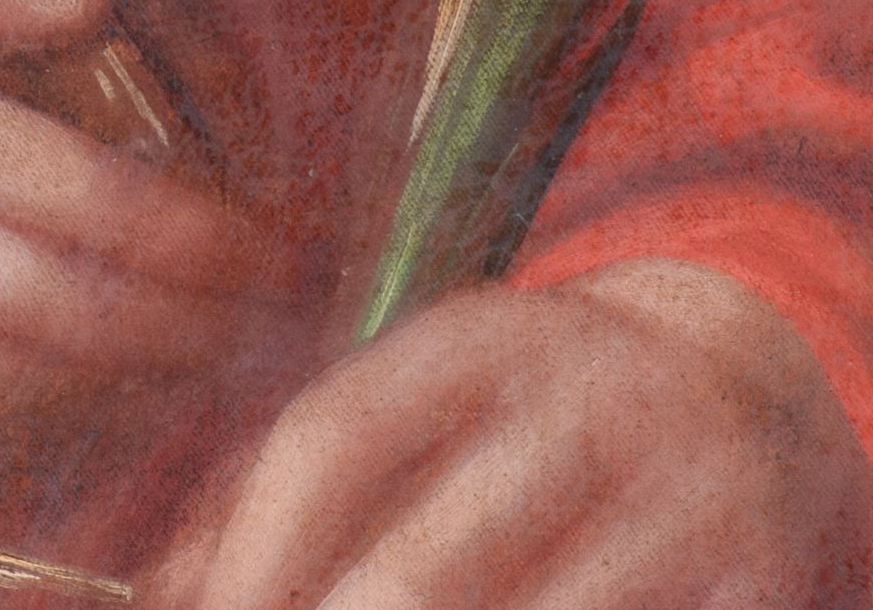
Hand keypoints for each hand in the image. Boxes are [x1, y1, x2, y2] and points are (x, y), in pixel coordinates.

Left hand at [156, 261, 869, 608]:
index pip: (333, 438)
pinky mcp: (760, 578)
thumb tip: (159, 589)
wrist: (742, 380)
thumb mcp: (413, 399)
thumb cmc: (518, 409)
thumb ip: (277, 481)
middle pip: (421, 571)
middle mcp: (589, 401)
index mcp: (479, 336)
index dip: (252, 551)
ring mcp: (686, 497)